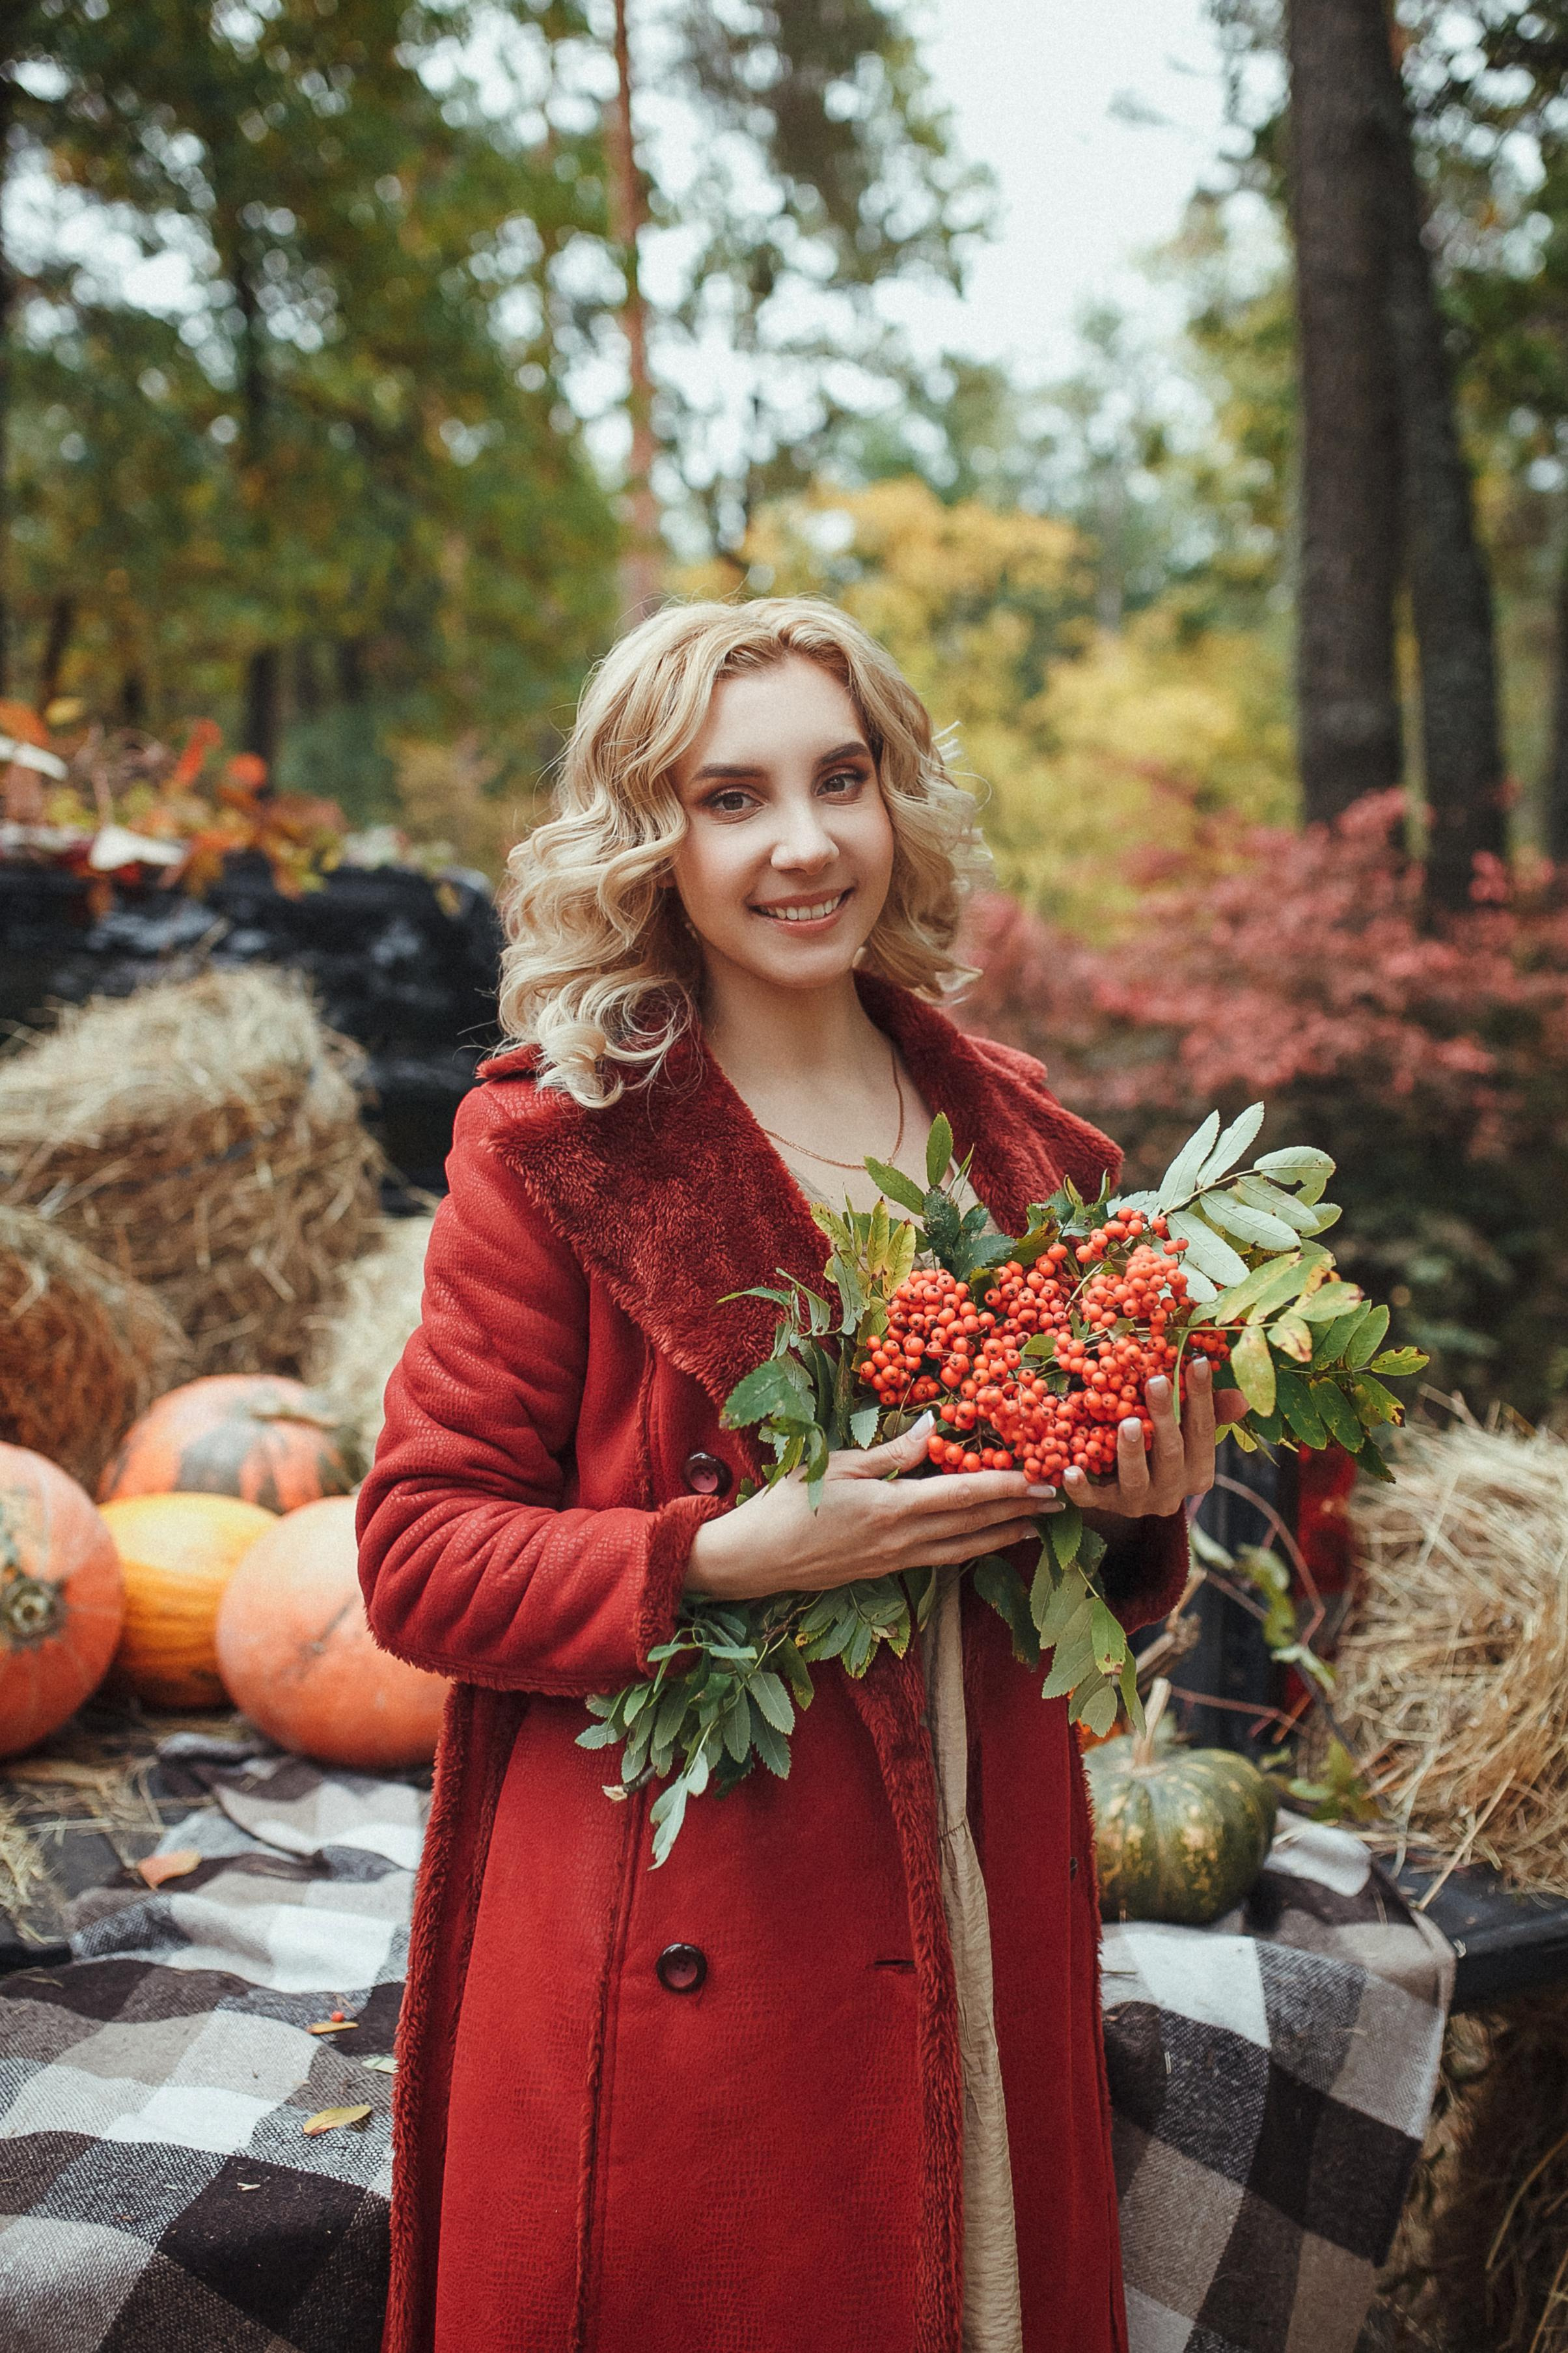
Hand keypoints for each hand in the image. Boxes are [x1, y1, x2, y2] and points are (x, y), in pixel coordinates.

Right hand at [684, 1416, 1059, 1602]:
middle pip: (973, 1526)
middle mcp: (901, 1541)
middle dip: (1018, 1512)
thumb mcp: (835, 1467)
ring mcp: (895, 1561)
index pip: (963, 1496)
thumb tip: (933, 1428)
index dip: (1006, 1487)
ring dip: (1002, 1536)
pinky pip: (940, 1559)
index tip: (1040, 1478)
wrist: (752, 1561)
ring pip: (962, 1549)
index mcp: (891, 1509)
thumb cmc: (785, 1506)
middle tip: (1058, 1498)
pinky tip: (984, 1543)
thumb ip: (890, 1454)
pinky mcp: (885, 1572)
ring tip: (1037, 1526)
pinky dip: (970, 1549)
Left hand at [1063, 1357, 1247, 1526]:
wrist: (1126, 1498)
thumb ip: (1210, 1413)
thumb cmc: (1161, 1450)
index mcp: (1198, 1471)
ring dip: (1132, 1451)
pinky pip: (1093, 1500)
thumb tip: (1241, 1397)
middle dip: (1165, 1417)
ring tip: (1127, 1423)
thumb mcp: (1186, 1433)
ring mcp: (1139, 1503)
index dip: (1201, 1397)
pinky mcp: (1107, 1508)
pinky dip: (1082, 1488)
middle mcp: (1173, 1491)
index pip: (1203, 1431)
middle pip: (1171, 1453)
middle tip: (1157, 1382)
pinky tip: (1071, 1470)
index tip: (1195, 1361)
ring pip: (1137, 1479)